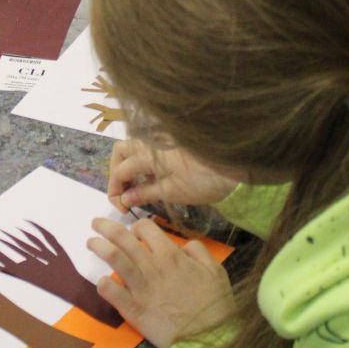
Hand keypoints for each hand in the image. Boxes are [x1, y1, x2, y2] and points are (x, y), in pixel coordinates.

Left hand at [89, 217, 234, 347]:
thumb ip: (198, 251)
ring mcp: (140, 287)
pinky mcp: (133, 309)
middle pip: (123, 238)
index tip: (133, 231)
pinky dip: (103, 284)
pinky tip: (100, 281)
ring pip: (114, 258)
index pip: (145, 227)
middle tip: (95, 223)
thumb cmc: (214, 304)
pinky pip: (111, 292)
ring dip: (99, 247)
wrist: (209, 337)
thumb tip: (183, 244)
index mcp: (170, 255)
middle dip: (106, 226)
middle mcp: (152, 266)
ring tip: (91, 242)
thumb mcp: (215, 271)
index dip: (137, 226)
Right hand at [108, 139, 237, 211]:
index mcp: (147, 152)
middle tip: (124, 195)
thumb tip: (125, 199)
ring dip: (128, 167)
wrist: (233, 169)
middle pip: (121, 151)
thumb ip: (144, 193)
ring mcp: (161, 139)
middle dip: (116, 173)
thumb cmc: (202, 182)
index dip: (116, 191)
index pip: (119, 170)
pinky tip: (151, 179)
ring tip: (136, 189)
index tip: (122, 208)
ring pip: (133, 148)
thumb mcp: (171, 192)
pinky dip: (142, 163)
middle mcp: (151, 140)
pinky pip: (147, 149)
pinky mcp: (172, 142)